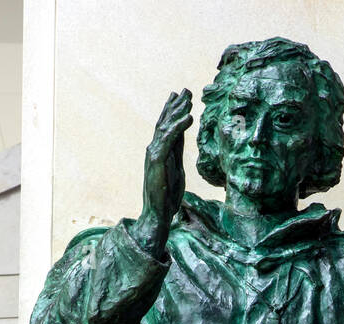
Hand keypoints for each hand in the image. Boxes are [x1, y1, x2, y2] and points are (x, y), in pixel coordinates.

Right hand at [133, 89, 192, 257]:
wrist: (158, 214)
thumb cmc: (167, 197)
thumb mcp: (176, 168)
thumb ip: (177, 152)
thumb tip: (181, 138)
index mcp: (161, 152)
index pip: (167, 127)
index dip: (174, 111)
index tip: (182, 97)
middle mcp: (155, 150)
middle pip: (165, 122)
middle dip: (175, 106)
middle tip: (185, 90)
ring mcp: (154, 155)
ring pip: (166, 127)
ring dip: (178, 111)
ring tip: (189, 99)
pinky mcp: (157, 161)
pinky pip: (169, 139)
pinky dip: (179, 127)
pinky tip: (189, 117)